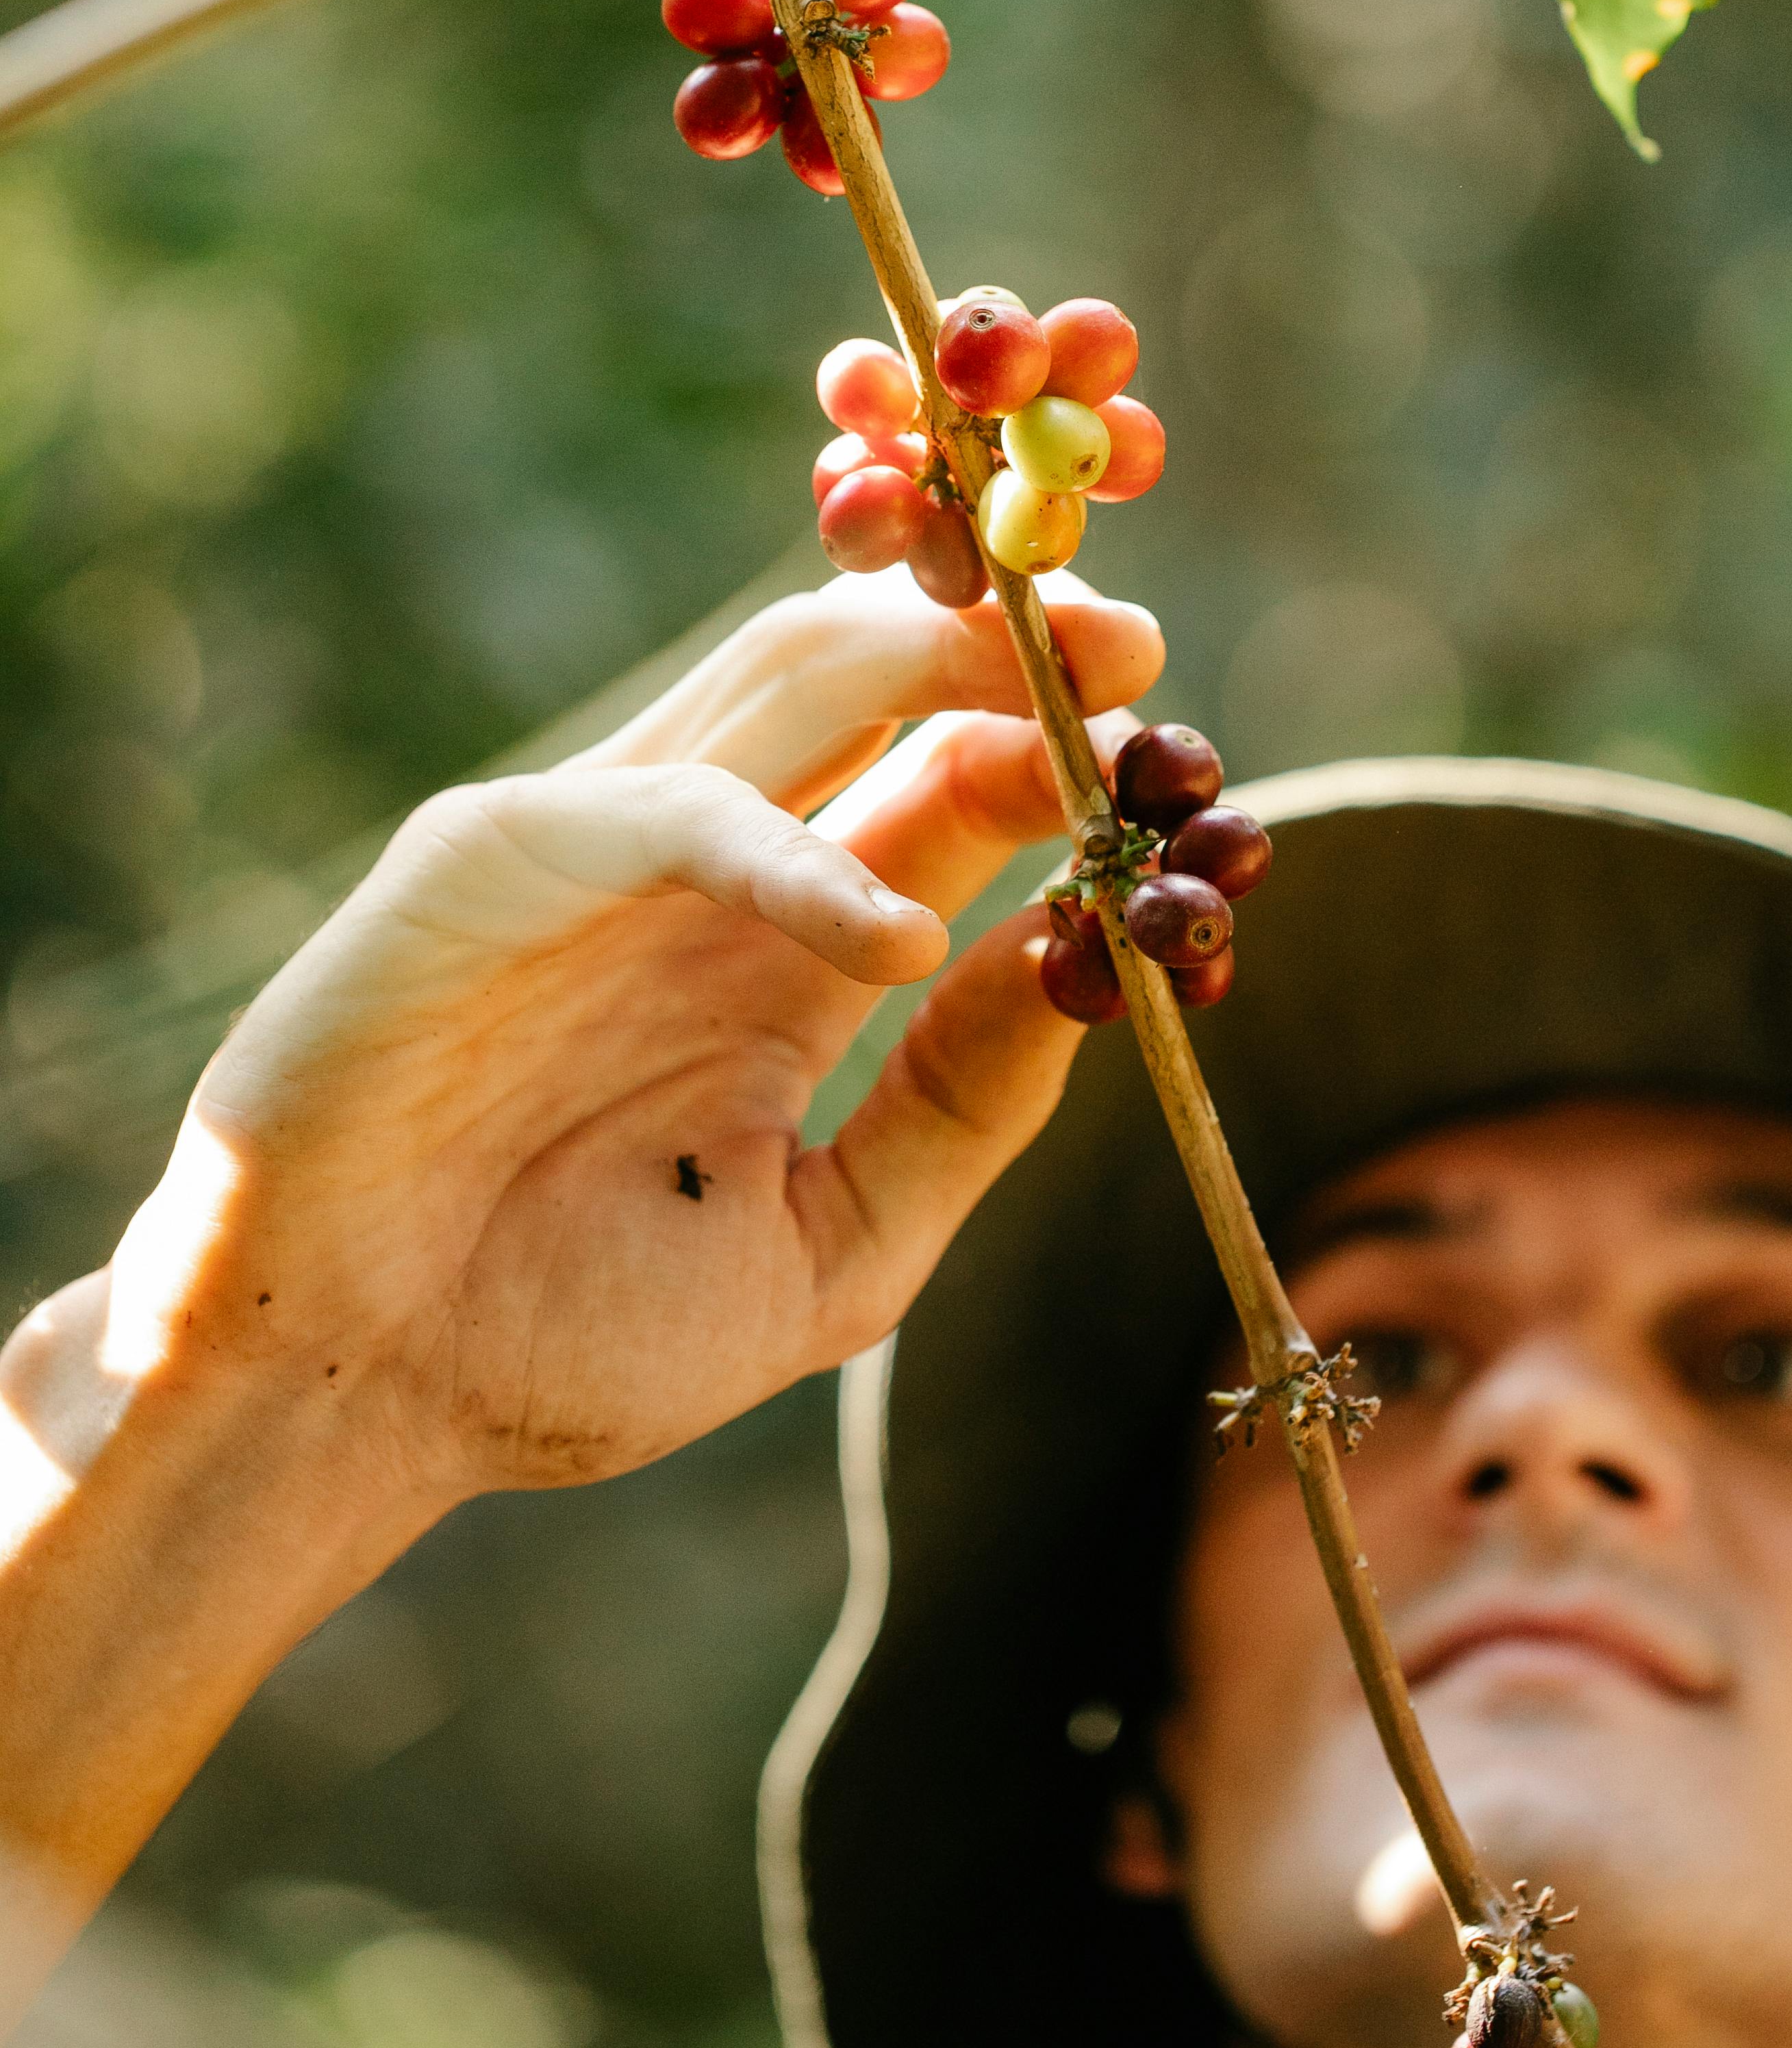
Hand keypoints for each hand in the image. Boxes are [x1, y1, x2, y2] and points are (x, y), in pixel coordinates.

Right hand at [53, 567, 1160, 1532]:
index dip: (1057, 755)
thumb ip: (956, 1110)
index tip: (1183, 761)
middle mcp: (698, 867)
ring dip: (925, 670)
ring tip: (1065, 696)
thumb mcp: (831, 1246)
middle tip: (1137, 649)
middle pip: (874, 691)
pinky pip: (674, 819)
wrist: (351, 1398)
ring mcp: (594, 843)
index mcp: (778, 943)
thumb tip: (1097, 973)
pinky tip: (904, 932)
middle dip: (1010, 657)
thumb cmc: (562, 1340)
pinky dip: (797, 863)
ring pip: (777, 687)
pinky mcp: (488, 854)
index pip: (941, 789)